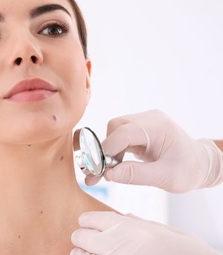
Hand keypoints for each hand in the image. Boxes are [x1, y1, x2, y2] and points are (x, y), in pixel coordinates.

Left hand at [71, 211, 218, 254]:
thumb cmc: (179, 249)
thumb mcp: (156, 229)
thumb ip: (134, 223)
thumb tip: (123, 219)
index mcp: (123, 226)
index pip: (87, 219)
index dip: (89, 223)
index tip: (93, 227)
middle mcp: (113, 243)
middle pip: (79, 236)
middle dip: (84, 238)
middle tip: (94, 243)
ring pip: (79, 254)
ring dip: (85, 253)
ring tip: (99, 253)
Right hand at [85, 109, 222, 192]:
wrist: (200, 164)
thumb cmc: (188, 171)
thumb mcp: (166, 178)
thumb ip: (136, 175)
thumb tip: (109, 173)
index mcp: (159, 127)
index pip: (124, 132)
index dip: (107, 149)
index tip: (98, 169)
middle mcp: (150, 119)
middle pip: (115, 126)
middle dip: (106, 149)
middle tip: (103, 171)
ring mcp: (144, 121)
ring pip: (114, 130)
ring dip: (109, 151)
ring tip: (111, 171)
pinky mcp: (140, 128)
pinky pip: (120, 135)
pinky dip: (115, 150)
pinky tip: (117, 165)